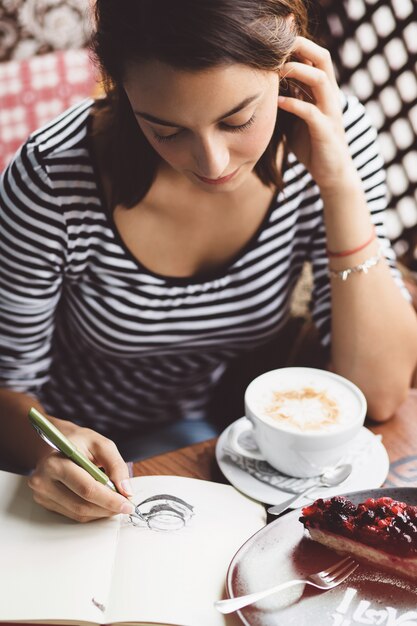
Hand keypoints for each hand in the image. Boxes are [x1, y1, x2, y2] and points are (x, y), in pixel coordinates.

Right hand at [28, 420, 133, 521]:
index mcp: (55, 463)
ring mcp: (42, 495)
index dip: (110, 499)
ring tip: (116, 503)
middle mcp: (43, 481)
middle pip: (82, 505)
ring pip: (78, 513)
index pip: (86, 488)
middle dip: (108, 508)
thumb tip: (126, 490)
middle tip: (125, 506)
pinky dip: (91, 512)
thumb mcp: (101, 444)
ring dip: (101, 512)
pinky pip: (73, 514)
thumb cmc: (79, 442)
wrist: (55, 442)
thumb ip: (116, 465)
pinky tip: (101, 503)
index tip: (127, 504)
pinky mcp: (45, 503)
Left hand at [278, 37, 358, 192]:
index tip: (276, 42)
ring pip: (320, 80)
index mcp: (324, 91)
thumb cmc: (311, 146)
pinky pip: (311, 112)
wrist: (331, 174)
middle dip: (301, 48)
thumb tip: (264, 89)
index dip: (299, 45)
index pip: (316, 57)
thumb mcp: (296, 119)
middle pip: (323, 58)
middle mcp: (330, 97)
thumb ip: (288, 101)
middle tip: (278, 46)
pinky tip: (277, 103)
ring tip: (277, 71)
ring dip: (298, 72)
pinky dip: (293, 104)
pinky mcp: (326, 131)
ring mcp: (330, 112)